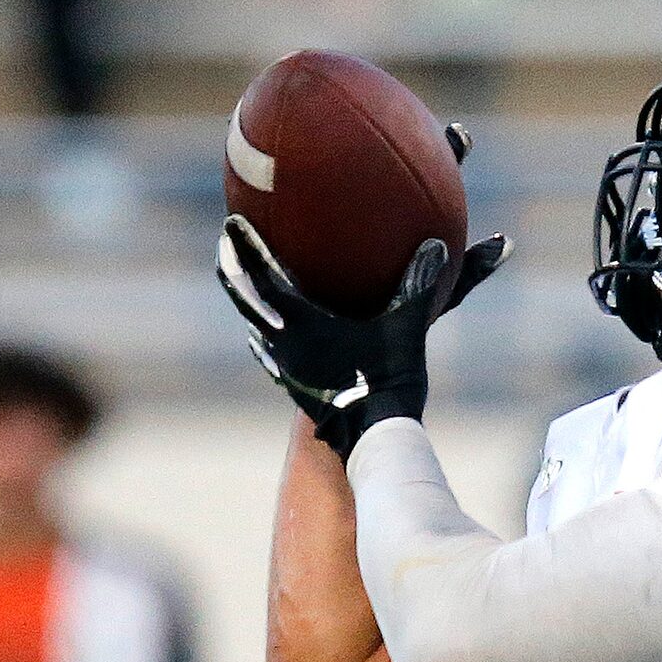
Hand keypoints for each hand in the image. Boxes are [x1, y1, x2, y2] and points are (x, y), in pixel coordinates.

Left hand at [217, 217, 508, 459]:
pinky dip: (264, 336)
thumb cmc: (386, 382)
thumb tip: (435, 245)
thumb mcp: (406, 330)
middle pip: (245, 299)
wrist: (374, 440)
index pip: (263, 276)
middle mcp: (284, 343)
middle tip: (225, 245)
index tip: (230, 221)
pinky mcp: (295, 388)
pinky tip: (262, 339)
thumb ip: (417, 286)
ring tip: (243, 286)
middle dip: (233, 269)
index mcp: (302, 323)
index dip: (245, 246)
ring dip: (247, 303)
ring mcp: (286, 368)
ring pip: (255, 326)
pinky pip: (271, 354)